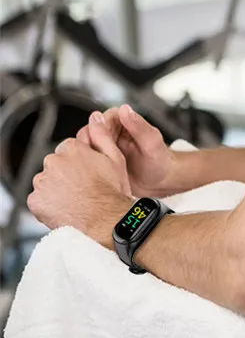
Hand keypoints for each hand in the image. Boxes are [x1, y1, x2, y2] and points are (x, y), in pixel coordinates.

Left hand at [27, 113, 133, 244]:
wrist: (103, 220)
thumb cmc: (111, 191)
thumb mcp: (115, 157)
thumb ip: (102, 135)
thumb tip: (96, 117)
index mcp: (72, 148)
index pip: (70, 148)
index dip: (81, 160)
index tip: (89, 171)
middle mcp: (53, 161)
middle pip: (57, 164)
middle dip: (67, 173)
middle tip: (84, 186)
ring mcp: (42, 181)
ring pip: (47, 180)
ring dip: (57, 187)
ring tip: (76, 198)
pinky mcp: (35, 200)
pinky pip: (40, 198)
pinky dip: (49, 202)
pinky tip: (66, 206)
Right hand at [77, 105, 176, 197]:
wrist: (160, 182)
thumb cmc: (160, 161)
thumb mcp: (151, 143)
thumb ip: (139, 126)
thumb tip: (124, 109)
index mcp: (124, 121)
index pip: (101, 118)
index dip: (98, 130)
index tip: (101, 142)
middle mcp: (111, 132)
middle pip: (88, 132)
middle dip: (90, 144)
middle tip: (96, 158)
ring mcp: (104, 147)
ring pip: (84, 146)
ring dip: (86, 156)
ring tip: (96, 168)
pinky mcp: (99, 162)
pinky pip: (85, 161)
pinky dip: (85, 166)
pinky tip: (93, 175)